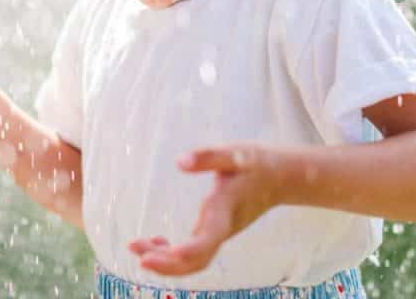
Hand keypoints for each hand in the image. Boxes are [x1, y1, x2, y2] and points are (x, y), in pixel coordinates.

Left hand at [128, 143, 284, 275]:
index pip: (206, 242)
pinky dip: (172, 254)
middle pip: (196, 261)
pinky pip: (194, 254)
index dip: (183, 253)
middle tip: (135, 249)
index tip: (157, 255)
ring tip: (136, 246)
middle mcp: (223, 229)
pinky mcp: (217, 232)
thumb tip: (180, 162)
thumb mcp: (235, 153)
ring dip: (164, 260)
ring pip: (193, 261)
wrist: (281, 178)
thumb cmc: (256, 163)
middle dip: (165, 263)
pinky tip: (155, 241)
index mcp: (225, 211)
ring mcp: (220, 234)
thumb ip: (208, 156)